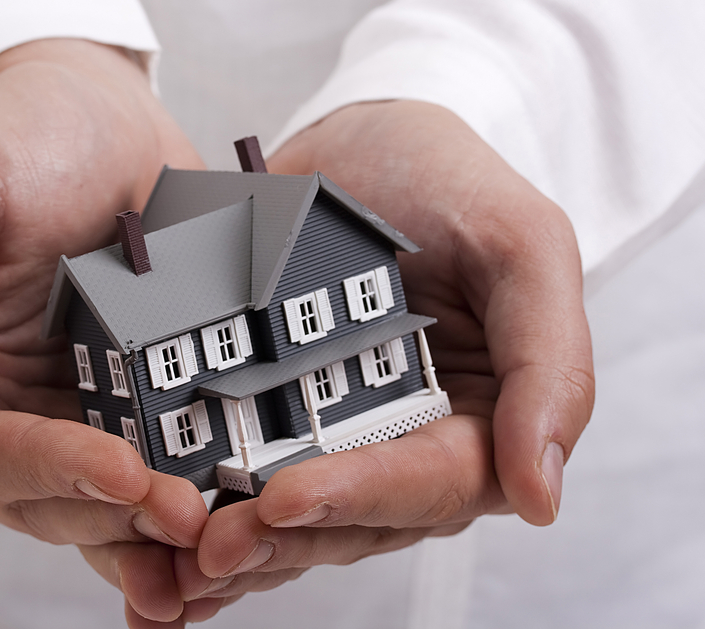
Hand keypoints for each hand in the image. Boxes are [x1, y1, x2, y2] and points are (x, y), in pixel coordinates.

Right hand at [0, 39, 208, 577]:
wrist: (101, 111)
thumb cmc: (14, 137)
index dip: (53, 472)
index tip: (125, 475)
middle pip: (50, 497)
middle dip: (118, 515)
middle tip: (192, 520)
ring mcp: (71, 407)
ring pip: (103, 501)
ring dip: (155, 534)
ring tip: (220, 546)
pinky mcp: (134, 397)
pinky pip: (156, 464)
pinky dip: (186, 499)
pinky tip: (232, 521)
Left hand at [180, 100, 594, 612]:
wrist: (363, 142)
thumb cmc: (452, 182)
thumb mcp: (523, 245)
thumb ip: (551, 365)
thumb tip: (541, 499)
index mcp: (480, 419)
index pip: (432, 482)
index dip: (361, 496)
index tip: (284, 499)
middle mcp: (408, 443)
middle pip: (356, 520)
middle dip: (283, 540)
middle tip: (207, 549)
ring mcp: (338, 435)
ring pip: (296, 519)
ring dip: (238, 548)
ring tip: (168, 563)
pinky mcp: (276, 416)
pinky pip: (247, 477)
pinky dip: (207, 513)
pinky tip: (153, 540)